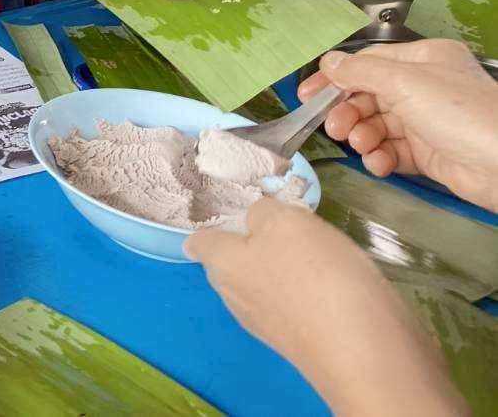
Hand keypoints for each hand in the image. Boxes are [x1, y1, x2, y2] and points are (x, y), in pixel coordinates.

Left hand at [185, 198, 460, 415]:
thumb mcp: (284, 220)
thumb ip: (262, 212)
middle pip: (230, 263)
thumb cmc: (313, 274)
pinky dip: (304, 290)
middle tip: (280, 223)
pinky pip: (291, 305)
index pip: (198, 242)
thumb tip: (255, 218)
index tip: (230, 211)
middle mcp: (234, 296)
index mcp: (222, 266)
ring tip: (311, 248)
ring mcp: (266, 324)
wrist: (362, 349)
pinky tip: (331, 280)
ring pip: (261, 284)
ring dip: (279, 267)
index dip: (210, 224)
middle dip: (249, 243)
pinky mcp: (298, 341)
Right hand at [298, 39, 497, 211]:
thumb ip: (360, 71)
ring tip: (363, 146)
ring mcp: (427, 121)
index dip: (335, 79)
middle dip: (348, 112)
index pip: (368, 63)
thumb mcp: (404, 82)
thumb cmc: (460, 114)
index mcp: (423, 59)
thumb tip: (328, 62)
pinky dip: (380, 157)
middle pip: (369, 96)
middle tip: (335, 128)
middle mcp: (424, 87)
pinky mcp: (430, 153)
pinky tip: (378, 163)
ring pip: (378, 125)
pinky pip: (393, 151)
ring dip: (363, 136)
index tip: (308, 96)